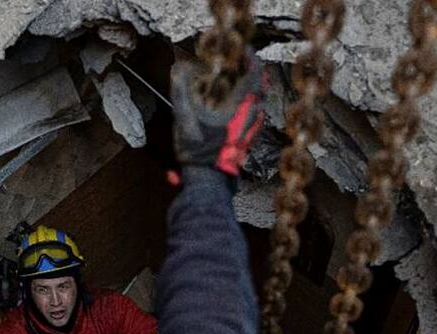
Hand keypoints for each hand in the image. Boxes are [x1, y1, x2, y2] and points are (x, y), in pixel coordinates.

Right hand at [170, 47, 265, 174]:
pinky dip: (247, 105)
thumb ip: (181, 92)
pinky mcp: (249, 139)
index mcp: (239, 105)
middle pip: (260, 86)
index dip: (251, 58)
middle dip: (251, 73)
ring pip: (259, 101)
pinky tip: (233, 109)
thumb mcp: (184, 118)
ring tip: (235, 85)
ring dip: (250, 89)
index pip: (254, 73)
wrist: (208, 181)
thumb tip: (177, 69)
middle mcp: (251, 115)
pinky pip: (255, 115)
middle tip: (239, 65)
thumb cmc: (198, 151)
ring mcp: (252, 129)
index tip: (243, 50)